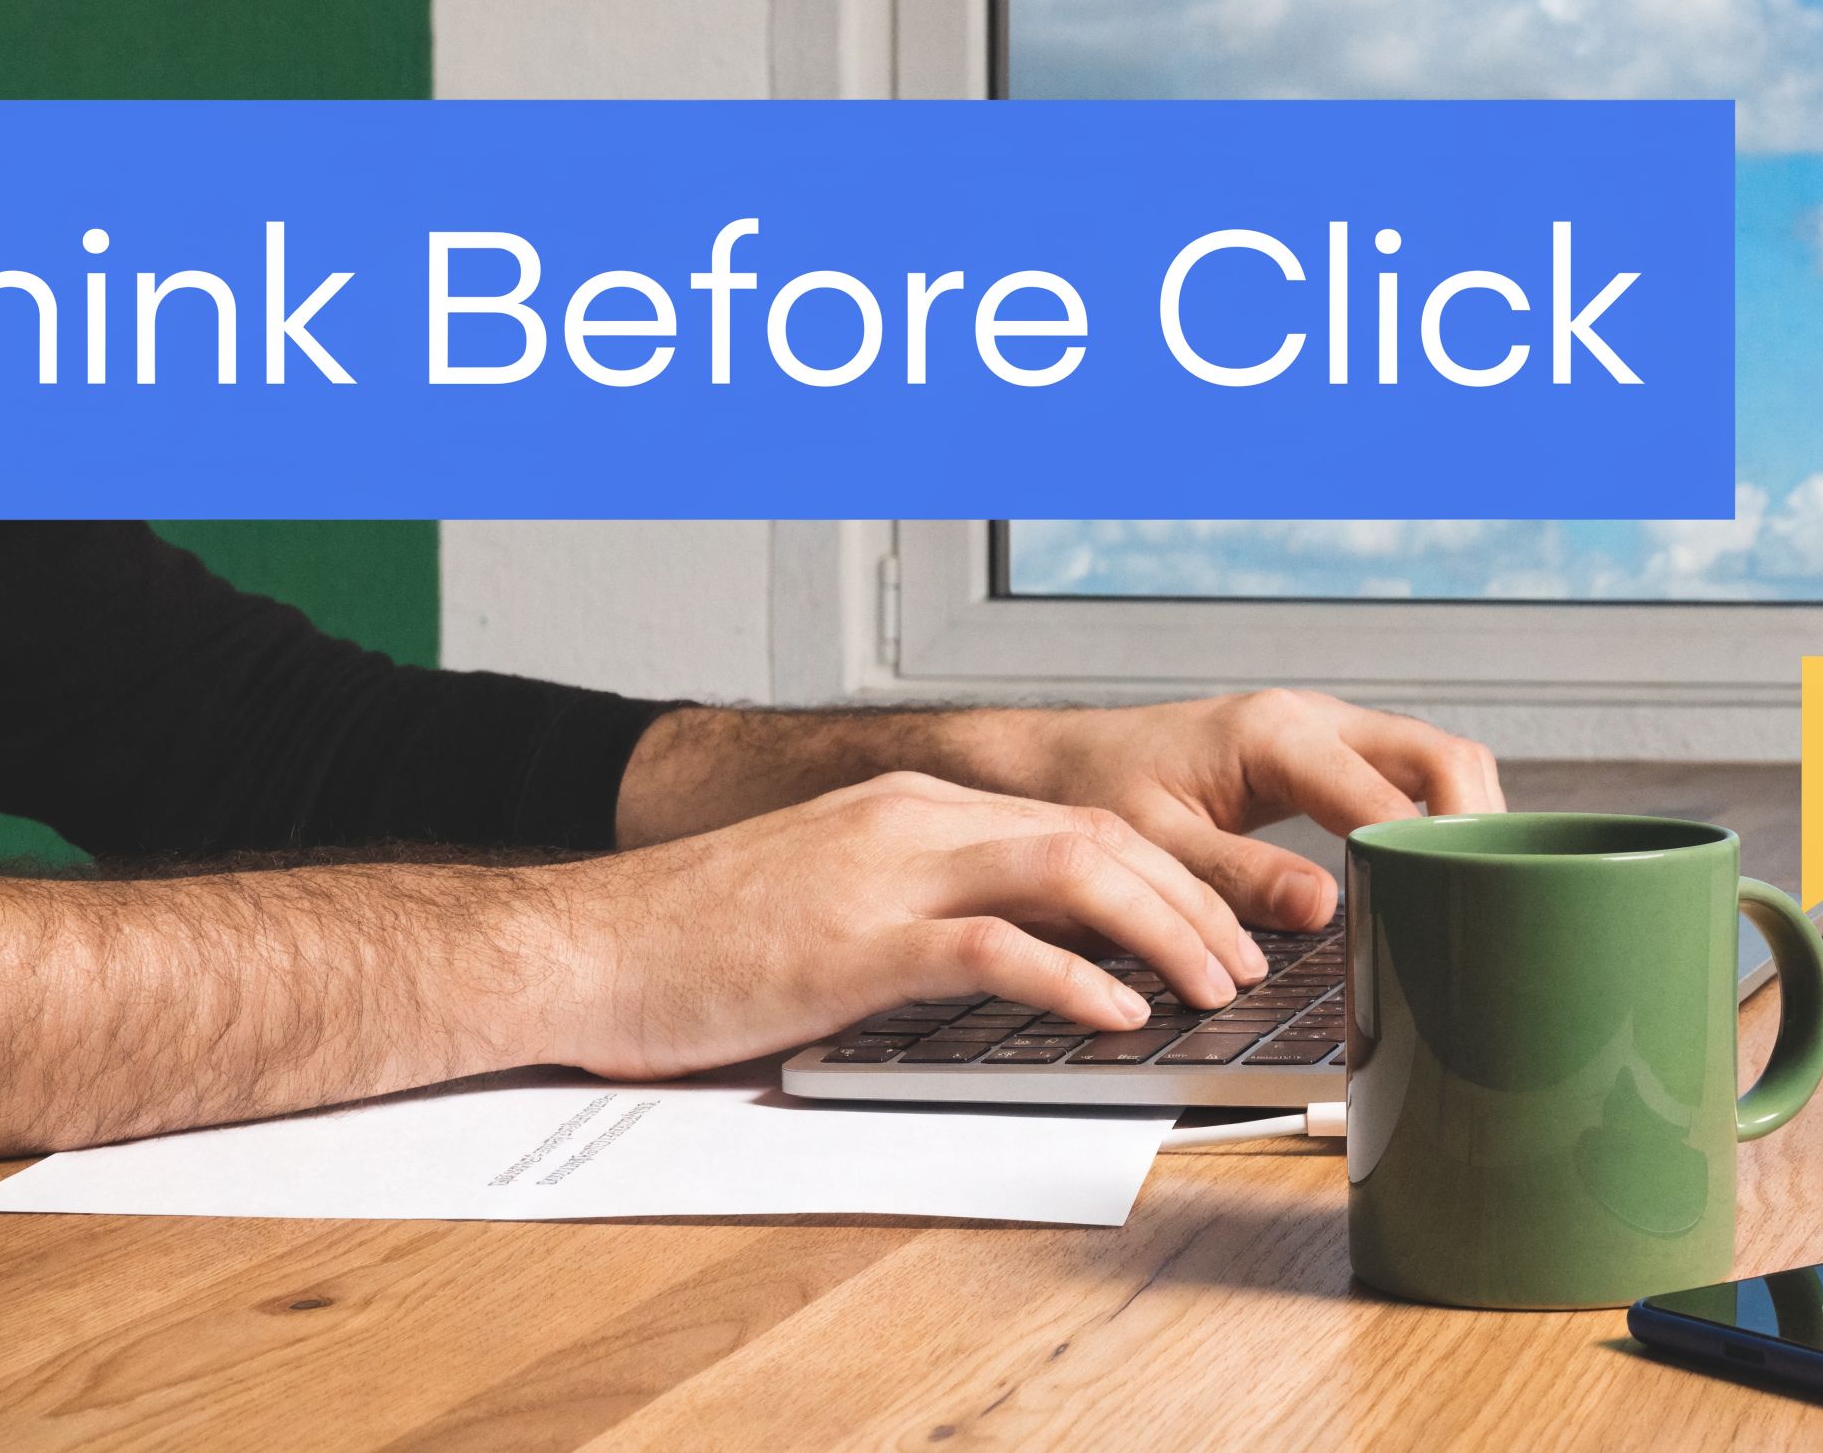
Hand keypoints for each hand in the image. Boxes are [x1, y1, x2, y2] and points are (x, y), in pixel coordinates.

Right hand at [546, 772, 1262, 1082]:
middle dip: (1192, 897)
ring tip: (1214, 987)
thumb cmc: (687, 943)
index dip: (1166, 870)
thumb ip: (918, 911)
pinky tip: (1119, 1015)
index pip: (1075, 819)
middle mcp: (908, 820)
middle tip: (1250, 959)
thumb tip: (1018, 960)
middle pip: (1096, 835)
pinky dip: (1074, 977)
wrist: (572, 948)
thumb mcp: (824, 903)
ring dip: (1162, 931)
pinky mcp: (851, 943)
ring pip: (1069, 872)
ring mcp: (881, 874)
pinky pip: (994, 946)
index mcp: (907, 807)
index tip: (1224, 921)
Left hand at [964, 690, 1506, 930]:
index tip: (1444, 913)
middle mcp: (1311, 720)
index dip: (1425, 858)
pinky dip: (1438, 816)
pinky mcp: (1325, 754)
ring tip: (1475, 895)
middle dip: (1479, 826)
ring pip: (1437, 762)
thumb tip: (1324, 907)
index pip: (1386, 797)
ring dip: (1466, 820)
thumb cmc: (1096, 793)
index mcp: (1274, 735)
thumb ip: (1236, 878)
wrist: (1062, 762)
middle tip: (1489, 900)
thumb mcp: (1154, 843)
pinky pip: (1408, 775)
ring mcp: (1325, 732)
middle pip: (1442, 757)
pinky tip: (1435, 872)